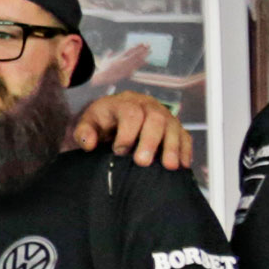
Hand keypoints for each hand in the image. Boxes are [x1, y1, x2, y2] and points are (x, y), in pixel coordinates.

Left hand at [69, 83, 194, 170]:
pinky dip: (185, 149)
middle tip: (142, 162)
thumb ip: (83, 132)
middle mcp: (148, 105)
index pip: (131, 113)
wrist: (117, 115)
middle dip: (150, 141)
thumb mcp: (88, 123)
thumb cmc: (103, 121)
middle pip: (155, 118)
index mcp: (125, 102)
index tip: (118, 151)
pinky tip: (183, 164)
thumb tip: (88, 143)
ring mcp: (164, 115)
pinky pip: (184, 135)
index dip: (126, 133)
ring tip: (169, 166)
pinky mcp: (174, 126)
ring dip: (172, 147)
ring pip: (173, 126)